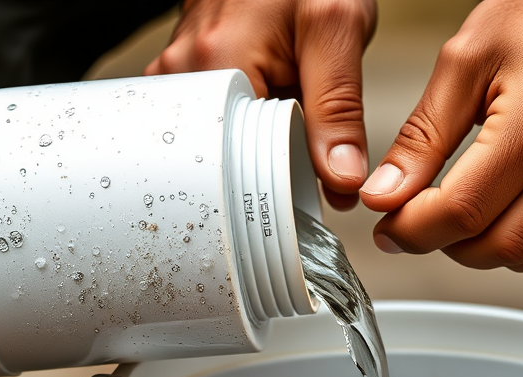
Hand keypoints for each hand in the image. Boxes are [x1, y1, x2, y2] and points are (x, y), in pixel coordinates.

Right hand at [146, 0, 376, 208]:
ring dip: (257, 158)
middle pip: (223, 162)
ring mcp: (182, 80)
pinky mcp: (191, 83)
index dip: (277, 189)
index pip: (236, 163)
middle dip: (266, 178)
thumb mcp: (336, 29)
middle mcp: (185, 76)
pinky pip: (217, 131)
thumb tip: (340, 179)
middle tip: (302, 174)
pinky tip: (270, 128)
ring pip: (220, 151)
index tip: (306, 202)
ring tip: (287, 143)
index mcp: (215, 64)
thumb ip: (339, 109)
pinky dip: (247, 140)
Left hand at [359, 0, 522, 268]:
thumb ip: (421, 139)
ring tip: (462, 216)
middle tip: (420, 223)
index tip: (391, 229)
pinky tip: (503, 211)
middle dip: (446, 246)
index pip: (463, 212)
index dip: (414, 231)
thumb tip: (386, 195)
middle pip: (497, 246)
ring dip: (485, 251)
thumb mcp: (463, 64)